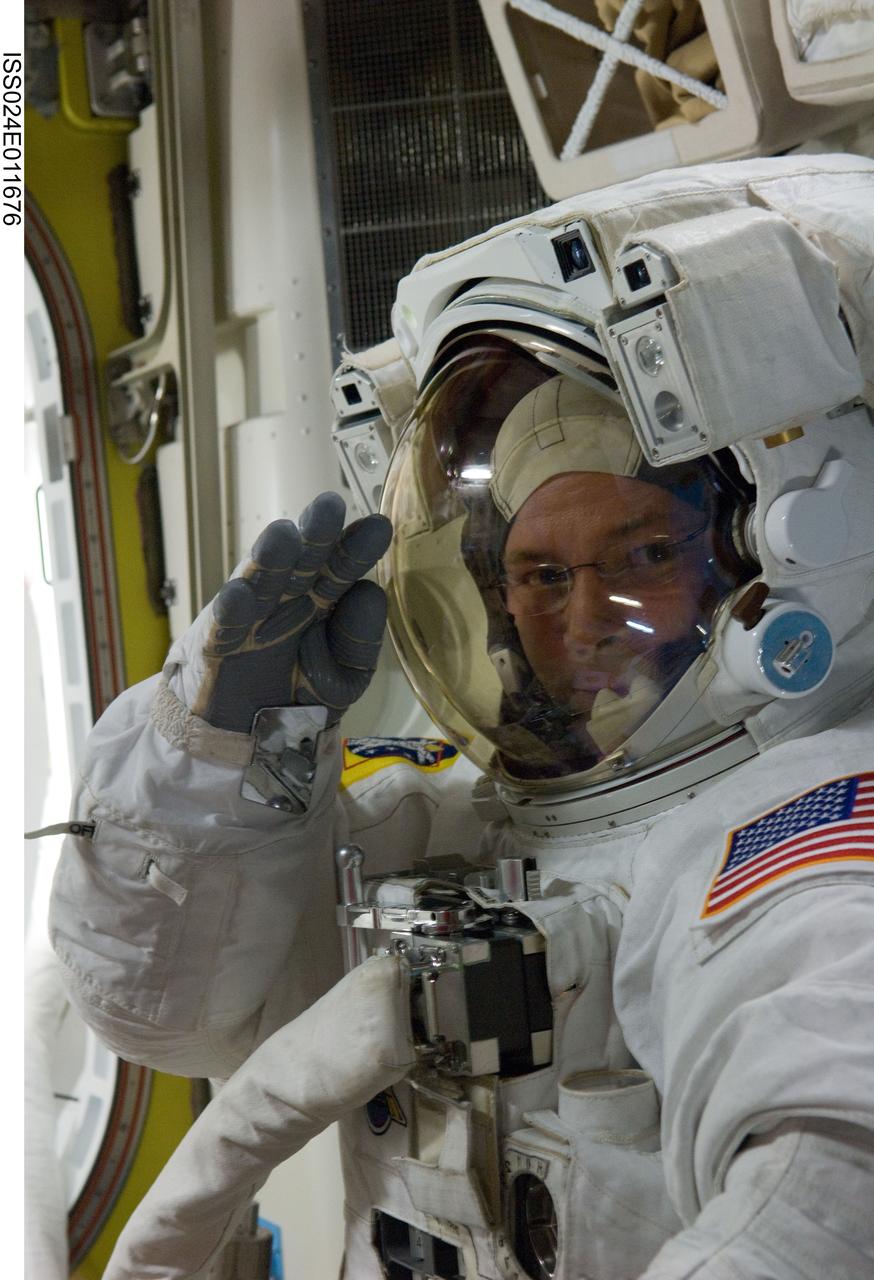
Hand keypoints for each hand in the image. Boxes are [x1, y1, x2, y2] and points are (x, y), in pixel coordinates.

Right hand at [191, 492, 391, 732]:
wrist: (253, 739)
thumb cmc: (301, 696)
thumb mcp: (346, 676)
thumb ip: (360, 640)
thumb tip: (371, 591)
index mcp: (323, 602)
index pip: (342, 569)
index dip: (357, 548)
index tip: (378, 527)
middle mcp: (288, 600)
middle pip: (302, 562)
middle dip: (315, 535)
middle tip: (328, 506)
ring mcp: (252, 617)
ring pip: (261, 581)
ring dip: (270, 558)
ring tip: (283, 534)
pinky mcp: (219, 644)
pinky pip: (225, 625)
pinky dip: (230, 610)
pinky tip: (239, 593)